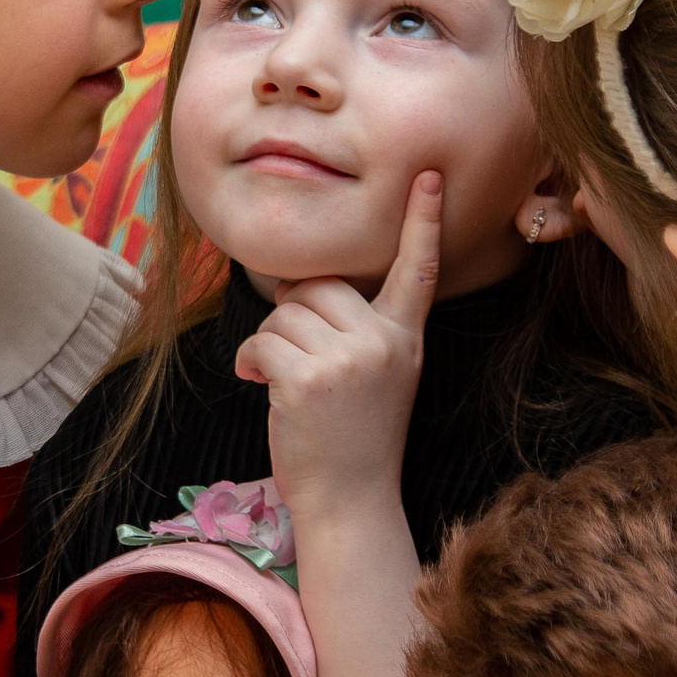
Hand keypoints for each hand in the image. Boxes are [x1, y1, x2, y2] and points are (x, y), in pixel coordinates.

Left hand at [234, 171, 439, 519]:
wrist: (350, 501)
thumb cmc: (353, 438)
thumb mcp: (379, 377)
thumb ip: (356, 329)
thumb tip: (300, 284)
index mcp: (405, 338)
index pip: (418, 270)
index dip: (422, 221)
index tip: (427, 176)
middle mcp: (383, 343)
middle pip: (320, 284)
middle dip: (292, 311)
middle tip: (292, 352)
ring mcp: (349, 361)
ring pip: (285, 313)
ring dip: (268, 342)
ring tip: (277, 379)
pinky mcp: (308, 379)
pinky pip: (261, 341)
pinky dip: (248, 361)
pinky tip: (255, 384)